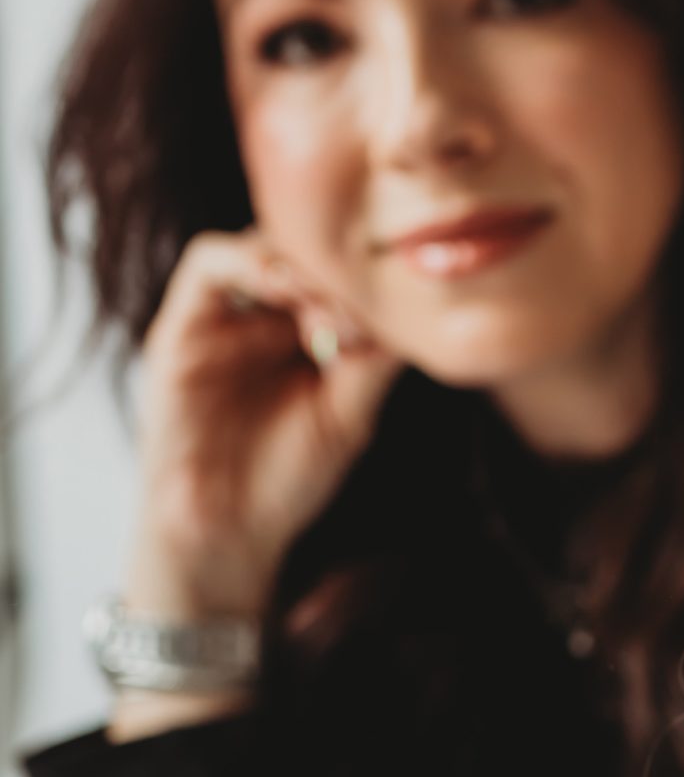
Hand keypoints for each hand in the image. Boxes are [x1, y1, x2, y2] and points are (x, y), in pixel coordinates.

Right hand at [130, 228, 403, 618]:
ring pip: (257, 245)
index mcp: (307, 337)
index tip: (394, 315)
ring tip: (326, 303)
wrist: (226, 531)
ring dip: (296, 260)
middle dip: (336, 271)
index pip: (339, 275)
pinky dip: (247, 262)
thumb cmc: (288, 479)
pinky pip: (206, 265)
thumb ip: (374, 362)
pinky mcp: (180, 328)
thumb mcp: (349, 416)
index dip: (369, 282)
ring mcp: (223, 320)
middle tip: (362, 311)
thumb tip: (410, 309)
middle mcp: (265, 319)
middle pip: (302, 251)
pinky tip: (284, 288)